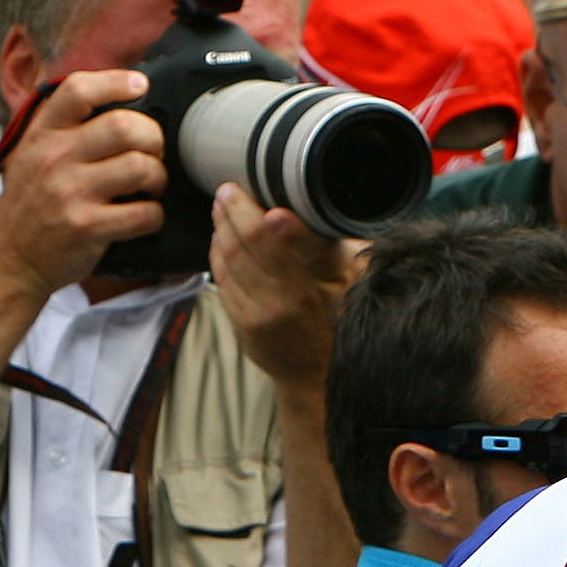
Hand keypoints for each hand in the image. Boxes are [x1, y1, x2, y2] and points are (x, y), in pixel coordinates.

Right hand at [0, 69, 166, 296]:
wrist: (7, 260)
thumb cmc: (30, 204)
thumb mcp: (32, 154)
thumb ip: (66, 127)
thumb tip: (121, 100)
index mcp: (41, 135)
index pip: (78, 90)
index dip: (116, 82)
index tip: (139, 86)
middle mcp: (53, 159)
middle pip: (124, 126)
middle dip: (153, 137)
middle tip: (153, 151)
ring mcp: (70, 194)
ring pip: (141, 167)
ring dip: (158, 176)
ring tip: (151, 185)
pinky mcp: (87, 228)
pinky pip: (144, 213)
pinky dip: (155, 214)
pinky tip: (144, 215)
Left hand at [209, 182, 359, 391]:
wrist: (317, 377)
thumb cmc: (339, 325)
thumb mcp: (348, 285)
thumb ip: (326, 249)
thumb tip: (303, 210)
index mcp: (301, 293)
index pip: (266, 244)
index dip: (248, 213)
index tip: (239, 189)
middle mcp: (272, 306)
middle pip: (238, 246)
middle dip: (230, 212)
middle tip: (228, 188)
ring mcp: (251, 317)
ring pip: (224, 261)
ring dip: (220, 229)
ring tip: (223, 206)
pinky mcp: (238, 324)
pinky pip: (220, 281)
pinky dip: (218, 254)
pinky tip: (222, 238)